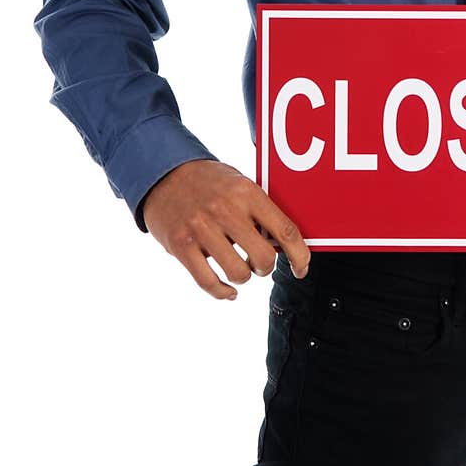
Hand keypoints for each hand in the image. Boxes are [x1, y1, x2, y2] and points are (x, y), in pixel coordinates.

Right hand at [142, 159, 310, 300]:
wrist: (164, 173)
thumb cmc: (209, 182)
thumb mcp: (239, 184)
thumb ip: (259, 211)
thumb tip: (284, 244)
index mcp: (246, 192)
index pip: (285, 230)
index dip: (299, 256)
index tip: (301, 268)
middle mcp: (225, 210)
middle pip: (264, 258)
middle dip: (266, 267)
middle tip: (259, 262)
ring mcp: (201, 228)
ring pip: (238, 273)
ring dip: (243, 277)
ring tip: (238, 267)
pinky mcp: (181, 245)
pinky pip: (209, 282)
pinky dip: (223, 292)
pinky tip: (229, 289)